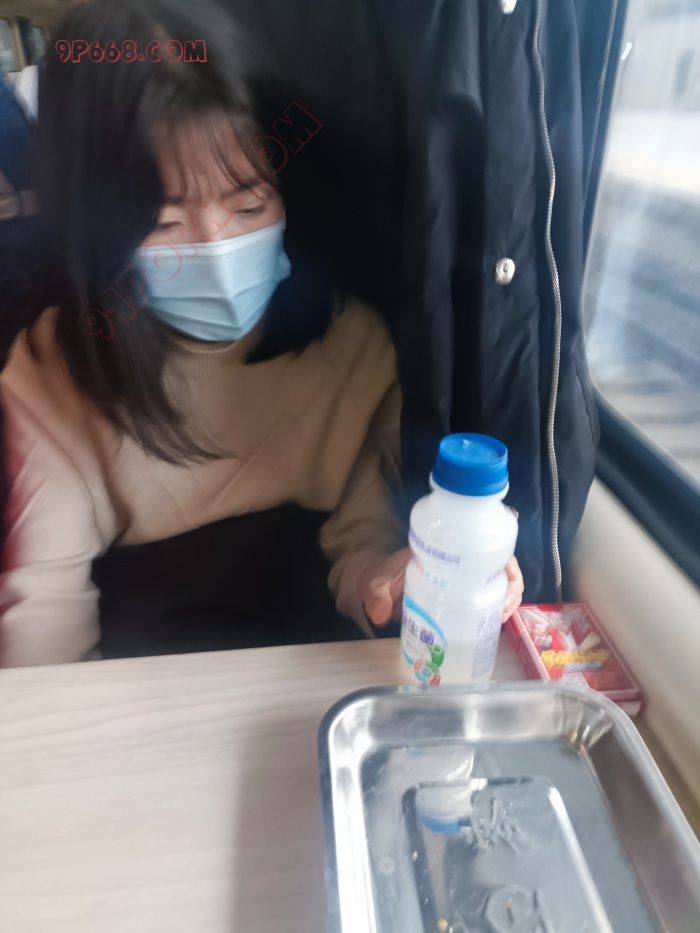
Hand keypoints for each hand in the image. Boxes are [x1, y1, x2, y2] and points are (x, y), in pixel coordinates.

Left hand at [359, 552, 524, 627]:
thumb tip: (380, 614)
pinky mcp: (462, 601)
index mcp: (446, 552)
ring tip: (499, 619)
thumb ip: (376, 594)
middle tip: (502, 609)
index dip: (505, 561)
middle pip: (500, 569)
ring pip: (499, 587)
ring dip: (508, 601)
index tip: (508, 579)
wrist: (375, 590)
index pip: (485, 547)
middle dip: (512, 588)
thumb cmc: (380, 577)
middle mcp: (460, 565)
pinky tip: (493, 626)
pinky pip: (487, 604)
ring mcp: (463, 583)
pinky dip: (497, 613)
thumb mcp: (376, 582)